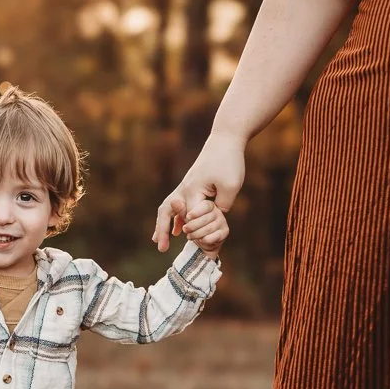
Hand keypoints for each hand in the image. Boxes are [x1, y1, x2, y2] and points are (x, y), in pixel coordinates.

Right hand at [154, 131, 245, 251]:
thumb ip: (222, 206)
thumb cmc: (229, 161)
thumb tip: (216, 217)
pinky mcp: (191, 185)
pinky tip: (176, 230)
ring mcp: (185, 186)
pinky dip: (174, 218)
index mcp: (193, 190)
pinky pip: (177, 205)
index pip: (190, 218)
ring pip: (168, 209)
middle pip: (167, 213)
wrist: (225, 139)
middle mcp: (184, 189)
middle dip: (162, 231)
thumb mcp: (231, 186)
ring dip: (163, 225)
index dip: (196, 230)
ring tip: (158, 242)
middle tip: (161, 248)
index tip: (204, 240)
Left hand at [181, 201, 229, 257]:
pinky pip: (214, 237)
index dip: (197, 212)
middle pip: (206, 218)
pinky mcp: (225, 232)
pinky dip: (204, 240)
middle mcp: (218, 212)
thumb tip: (174, 201)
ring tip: (190, 236)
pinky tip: (200, 240)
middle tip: (185, 230)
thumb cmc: (193, 227)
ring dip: (197, 234)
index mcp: (208, 205)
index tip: (188, 217)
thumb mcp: (185, 219)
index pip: (205, 206)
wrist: (201, 243)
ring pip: (209, 228)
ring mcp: (222, 221)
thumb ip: (181, 210)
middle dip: (193, 226)